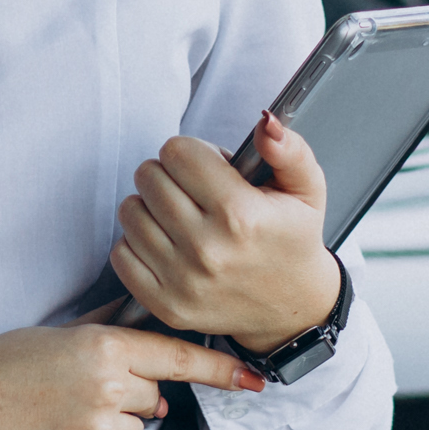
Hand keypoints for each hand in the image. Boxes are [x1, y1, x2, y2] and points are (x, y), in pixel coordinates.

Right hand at [0, 324, 265, 429]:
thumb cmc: (0, 368)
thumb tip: (147, 328)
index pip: (176, 357)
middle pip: (154, 396)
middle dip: (129, 396)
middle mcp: (108, 389)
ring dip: (113, 427)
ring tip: (63, 417)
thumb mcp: (58, 336)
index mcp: (102, 348)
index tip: (253, 381)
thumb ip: (108, 333)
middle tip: (77, 393)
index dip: (219, 371)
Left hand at [109, 114, 344, 354]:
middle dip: (169, 175)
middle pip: (148, 177)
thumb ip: (289, 149)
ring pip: (130, 212)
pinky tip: (167, 244)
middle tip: (194, 192)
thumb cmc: (293, 240)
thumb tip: (265, 122)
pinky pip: (121, 253)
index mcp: (240, 213)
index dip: (191, 152)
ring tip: (181, 217)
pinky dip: (138, 243)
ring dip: (151, 208)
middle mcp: (207, 248)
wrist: (291, 307)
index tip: (208, 168)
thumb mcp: (306, 189)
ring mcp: (182, 280)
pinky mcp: (165, 304)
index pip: (176, 152)